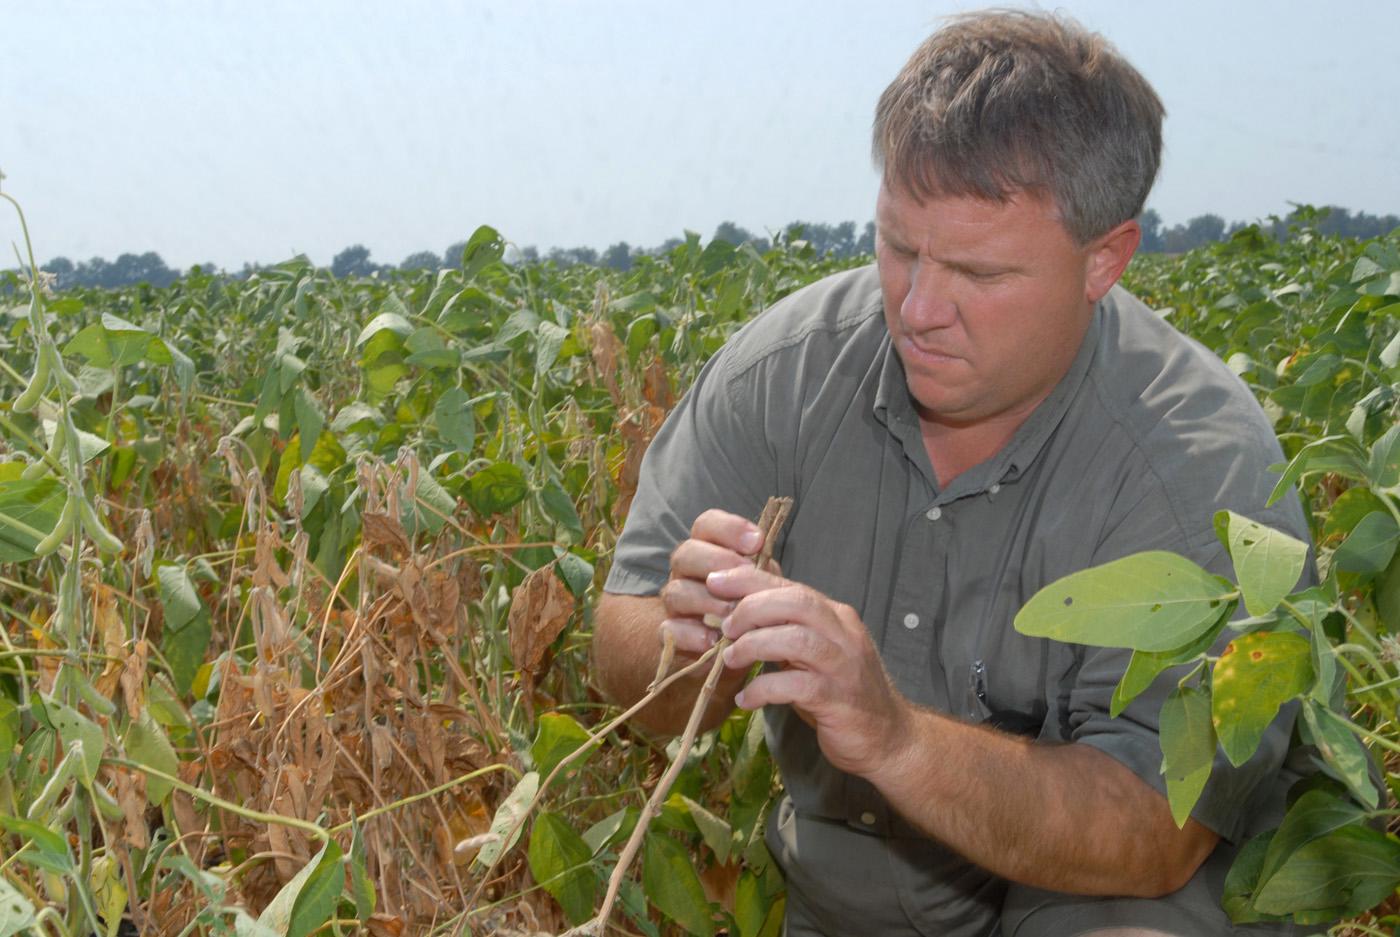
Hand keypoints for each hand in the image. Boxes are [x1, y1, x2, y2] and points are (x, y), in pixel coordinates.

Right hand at [657, 509, 765, 659]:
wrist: (735, 648)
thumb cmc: (750, 604)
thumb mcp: (762, 583)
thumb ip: (762, 571)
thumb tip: (761, 562)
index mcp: (707, 549)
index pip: (706, 524)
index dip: (729, 528)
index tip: (757, 542)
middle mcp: (686, 571)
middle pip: (685, 553)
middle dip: (715, 560)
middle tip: (745, 574)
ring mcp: (675, 603)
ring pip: (675, 591)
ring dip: (706, 600)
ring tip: (732, 612)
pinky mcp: (671, 634)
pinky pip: (668, 629)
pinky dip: (690, 635)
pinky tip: (714, 640)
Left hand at [707, 565, 912, 777]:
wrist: (886, 737)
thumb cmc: (841, 692)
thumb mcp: (815, 651)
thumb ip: (788, 626)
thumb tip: (745, 599)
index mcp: (836, 617)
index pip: (792, 586)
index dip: (751, 580)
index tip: (715, 580)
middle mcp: (844, 634)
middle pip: (796, 603)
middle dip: (752, 608)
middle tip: (724, 627)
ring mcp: (843, 666)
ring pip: (796, 640)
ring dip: (754, 645)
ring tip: (729, 660)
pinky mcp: (838, 699)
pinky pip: (795, 685)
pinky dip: (763, 689)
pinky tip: (746, 699)